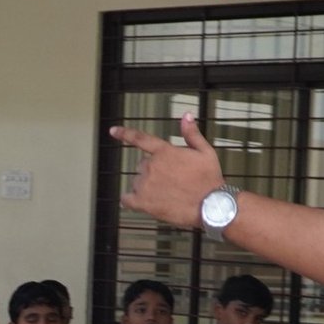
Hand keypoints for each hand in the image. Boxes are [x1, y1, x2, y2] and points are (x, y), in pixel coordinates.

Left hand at [111, 113, 224, 228]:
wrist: (211, 206)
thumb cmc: (210, 180)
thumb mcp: (206, 152)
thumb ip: (191, 134)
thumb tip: (186, 116)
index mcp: (164, 152)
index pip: (140, 139)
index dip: (124, 134)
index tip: (113, 131)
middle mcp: (152, 166)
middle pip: (143, 166)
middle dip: (154, 172)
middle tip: (172, 182)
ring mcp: (146, 184)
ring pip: (138, 182)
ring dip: (148, 187)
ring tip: (167, 194)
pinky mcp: (144, 202)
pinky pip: (127, 200)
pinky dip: (131, 201)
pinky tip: (139, 202)